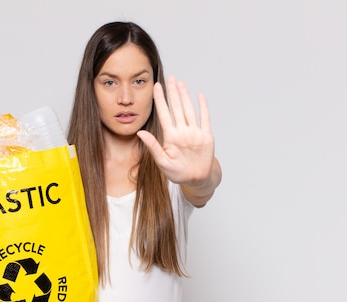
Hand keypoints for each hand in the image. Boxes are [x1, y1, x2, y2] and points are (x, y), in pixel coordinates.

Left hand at [137, 76, 217, 192]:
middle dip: (173, 93)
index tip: (155, 87)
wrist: (195, 179)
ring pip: (188, 110)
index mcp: (170, 136)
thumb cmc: (177, 172)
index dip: (160, 100)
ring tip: (180, 83)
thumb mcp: (162, 161)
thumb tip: (140, 132)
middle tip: (170, 78)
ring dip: (185, 96)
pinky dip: (203, 107)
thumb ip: (152, 146)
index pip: (164, 114)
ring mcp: (194, 132)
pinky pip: (204, 119)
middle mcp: (182, 131)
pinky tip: (200, 96)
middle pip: (176, 108)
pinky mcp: (206, 136)